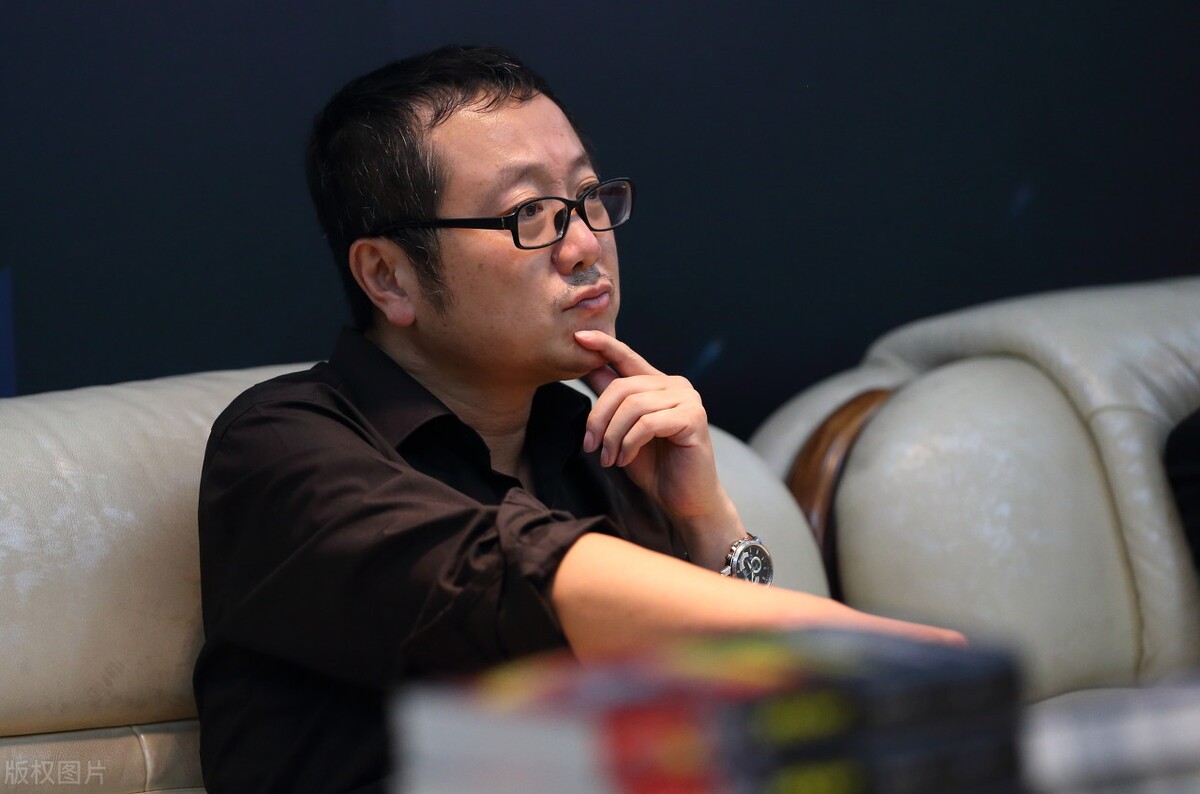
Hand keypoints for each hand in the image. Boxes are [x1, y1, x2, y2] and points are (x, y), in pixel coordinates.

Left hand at [574, 330, 741, 566]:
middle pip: (622, 386)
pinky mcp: (694, 418)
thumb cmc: (655, 467)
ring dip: (613, 436)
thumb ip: (611, 399)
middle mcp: (676, 385)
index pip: (627, 357)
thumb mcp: (623, 429)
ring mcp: (688, 399)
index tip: (578, 335)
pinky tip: (625, 459)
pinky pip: (647, 423)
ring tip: (609, 458)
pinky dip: (630, 443)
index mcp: (659, 383)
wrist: (685, 500)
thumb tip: (587, 365)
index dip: (604, 345)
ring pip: (633, 405)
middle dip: (598, 417)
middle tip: (590, 446)